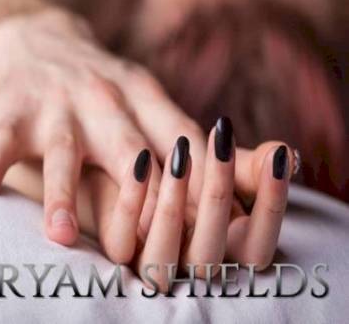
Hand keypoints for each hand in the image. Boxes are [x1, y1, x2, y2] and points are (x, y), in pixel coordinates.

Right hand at [0, 8, 207, 246]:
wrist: (43, 37)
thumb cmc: (108, 86)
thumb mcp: (151, 100)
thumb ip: (193, 142)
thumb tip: (265, 171)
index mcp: (145, 96)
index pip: (177, 138)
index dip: (197, 177)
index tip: (215, 220)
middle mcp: (105, 98)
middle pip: (127, 146)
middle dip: (142, 188)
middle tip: (155, 235)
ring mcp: (58, 104)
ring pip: (62, 151)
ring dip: (62, 191)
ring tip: (63, 234)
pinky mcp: (15, 110)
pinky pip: (0, 139)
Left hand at [87, 119, 294, 291]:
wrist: (122, 157)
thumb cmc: (181, 167)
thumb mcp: (215, 163)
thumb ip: (249, 167)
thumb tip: (287, 155)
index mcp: (223, 249)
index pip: (257, 250)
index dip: (271, 207)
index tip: (278, 159)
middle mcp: (189, 262)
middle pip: (210, 255)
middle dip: (219, 194)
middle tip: (222, 140)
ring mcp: (150, 259)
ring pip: (162, 259)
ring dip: (172, 206)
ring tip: (181, 151)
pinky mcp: (116, 247)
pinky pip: (120, 243)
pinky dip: (132, 202)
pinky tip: (142, 158)